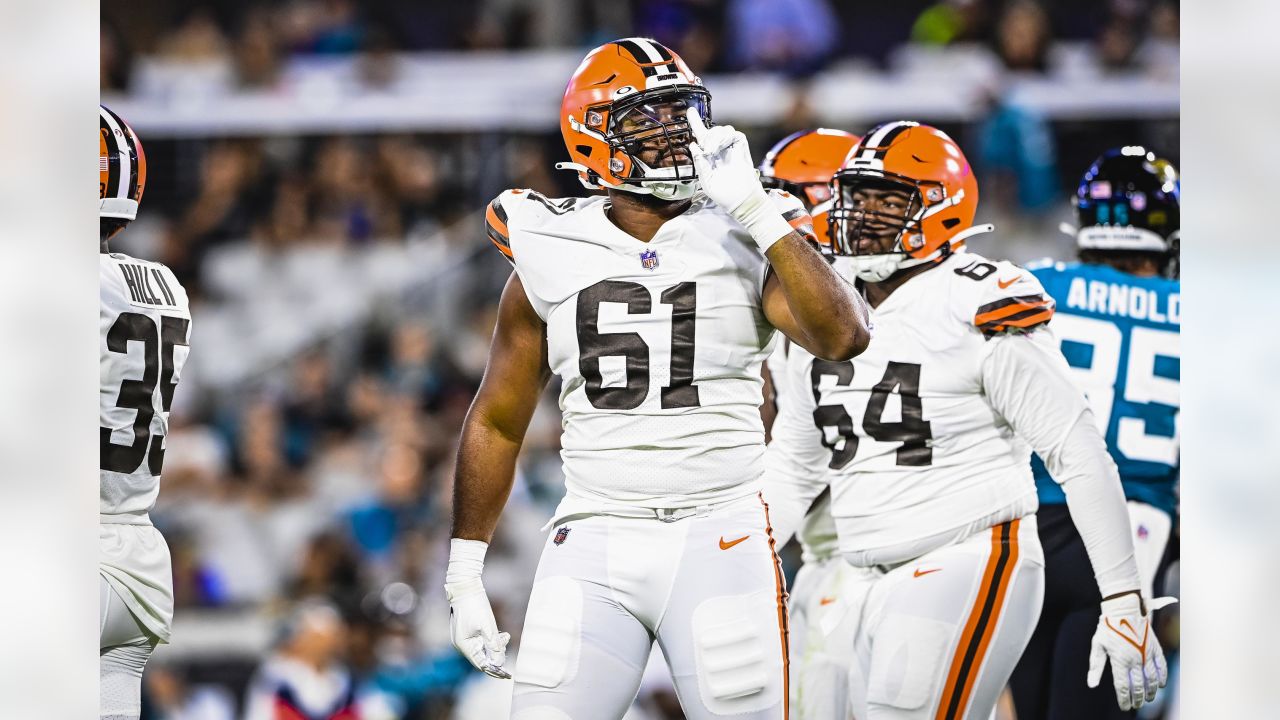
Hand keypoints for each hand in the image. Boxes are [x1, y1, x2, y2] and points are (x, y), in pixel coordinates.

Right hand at [446, 578, 511, 678]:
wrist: (465, 586)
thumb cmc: (475, 605)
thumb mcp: (488, 627)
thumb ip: (494, 646)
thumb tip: (499, 663)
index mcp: (464, 645)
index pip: (481, 664)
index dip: (494, 670)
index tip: (507, 674)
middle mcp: (462, 644)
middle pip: (482, 657)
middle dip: (496, 655)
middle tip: (507, 648)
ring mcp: (464, 637)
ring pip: (483, 648)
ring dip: (495, 645)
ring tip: (505, 636)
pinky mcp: (467, 631)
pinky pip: (481, 641)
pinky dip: (491, 640)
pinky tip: (500, 634)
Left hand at [687, 109, 792, 251]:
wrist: (740, 200)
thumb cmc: (723, 194)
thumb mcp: (705, 180)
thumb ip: (700, 163)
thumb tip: (694, 145)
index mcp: (710, 157)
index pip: (702, 137)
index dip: (696, 123)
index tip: (690, 111)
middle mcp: (720, 150)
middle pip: (712, 130)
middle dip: (706, 135)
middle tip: (706, 150)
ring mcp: (732, 148)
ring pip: (723, 129)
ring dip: (715, 136)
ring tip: (712, 150)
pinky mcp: (742, 148)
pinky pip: (735, 134)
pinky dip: (726, 137)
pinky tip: (720, 147)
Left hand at [1088, 593, 1175, 709]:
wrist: (1123, 609)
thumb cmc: (1108, 627)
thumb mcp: (1097, 645)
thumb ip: (1096, 666)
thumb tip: (1092, 684)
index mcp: (1119, 660)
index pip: (1123, 687)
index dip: (1124, 699)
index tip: (1125, 707)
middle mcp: (1135, 660)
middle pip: (1139, 687)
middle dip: (1138, 699)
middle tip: (1136, 706)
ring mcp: (1146, 654)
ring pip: (1152, 680)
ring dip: (1151, 692)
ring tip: (1148, 699)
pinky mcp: (1154, 648)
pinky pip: (1161, 667)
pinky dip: (1162, 678)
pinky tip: (1160, 685)